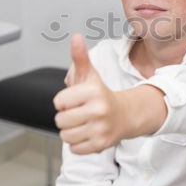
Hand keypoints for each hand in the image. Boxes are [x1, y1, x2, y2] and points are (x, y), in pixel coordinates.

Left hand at [54, 34, 129, 153]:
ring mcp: (101, 128)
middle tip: (79, 113)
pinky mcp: (101, 144)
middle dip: (66, 118)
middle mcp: (98, 110)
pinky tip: (88, 133)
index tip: (75, 100)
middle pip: (60, 121)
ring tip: (83, 123)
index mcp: (93, 91)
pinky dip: (78, 143)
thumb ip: (80, 57)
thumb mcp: (90, 75)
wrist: (126, 115)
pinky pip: (74, 148)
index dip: (64, 102)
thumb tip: (76, 37)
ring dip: (70, 131)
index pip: (59, 102)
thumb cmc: (101, 95)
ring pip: (65, 136)